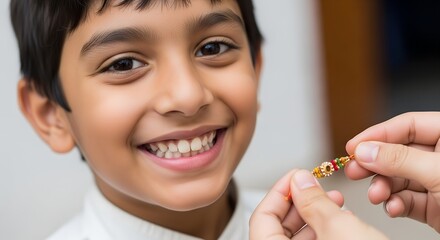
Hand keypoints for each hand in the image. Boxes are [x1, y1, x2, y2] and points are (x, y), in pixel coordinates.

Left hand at [250, 169, 386, 238]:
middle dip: (300, 202)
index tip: (294, 176)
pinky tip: (343, 219)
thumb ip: (313, 201)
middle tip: (315, 186)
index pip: (261, 219)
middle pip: (278, 228)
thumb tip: (299, 180)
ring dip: (315, 215)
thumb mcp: (339, 229)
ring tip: (335, 200)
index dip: (278, 192)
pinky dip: (325, 232)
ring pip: (298, 239)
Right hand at [345, 112, 439, 232]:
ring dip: (384, 188)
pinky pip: (408, 200)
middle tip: (353, 171)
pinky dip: (397, 205)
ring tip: (377, 196)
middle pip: (398, 153)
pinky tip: (394, 208)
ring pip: (399, 179)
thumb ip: (400, 159)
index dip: (378, 134)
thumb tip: (365, 150)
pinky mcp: (435, 206)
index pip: (408, 126)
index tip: (353, 146)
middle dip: (376, 164)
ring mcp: (438, 183)